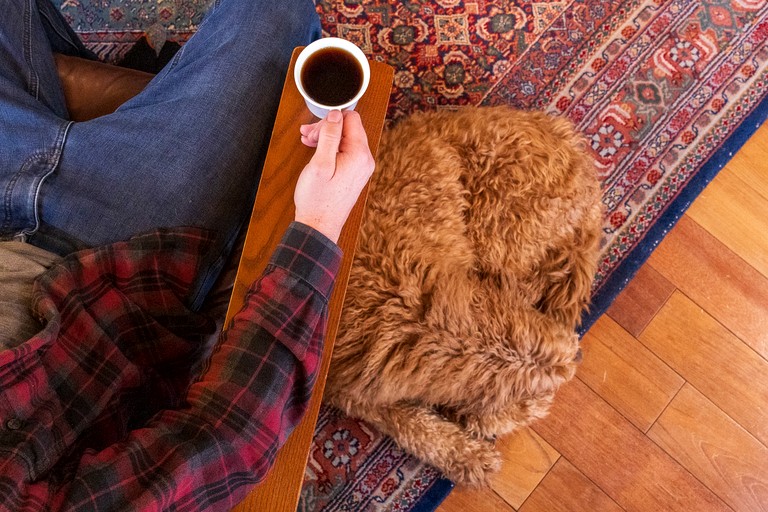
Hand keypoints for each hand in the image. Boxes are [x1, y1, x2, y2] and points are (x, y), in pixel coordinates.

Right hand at [294, 110, 374, 242]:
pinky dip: (330, 148)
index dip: (330, 119)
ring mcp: (361, 168)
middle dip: (326, 128)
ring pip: (345, 139)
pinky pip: (345, 152)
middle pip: (348, 128)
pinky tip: (316, 150)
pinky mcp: (355, 174)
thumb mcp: (320, 163)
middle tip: (307, 136)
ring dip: (326, 137)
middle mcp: (365, 160)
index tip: (314, 130)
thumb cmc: (317, 199)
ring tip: (308, 141)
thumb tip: (336, 114)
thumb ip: (330, 136)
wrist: (319, 225)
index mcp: (359, 154)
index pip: (351, 118)